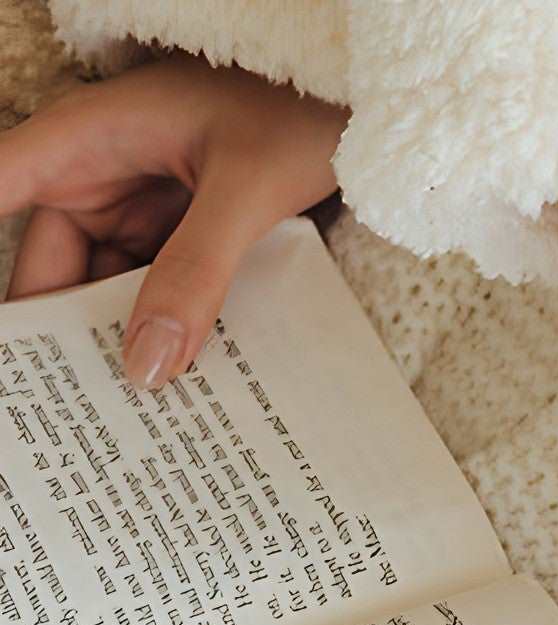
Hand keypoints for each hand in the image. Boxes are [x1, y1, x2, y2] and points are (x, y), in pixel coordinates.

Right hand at [0, 58, 344, 387]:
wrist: (366, 109)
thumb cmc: (298, 112)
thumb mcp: (246, 191)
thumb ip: (196, 272)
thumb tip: (148, 363)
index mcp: (88, 141)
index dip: (5, 284)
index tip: (6, 350)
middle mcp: (103, 177)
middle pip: (54, 269)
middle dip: (67, 339)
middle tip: (78, 416)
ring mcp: (145, 210)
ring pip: (111, 294)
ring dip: (127, 348)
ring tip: (134, 426)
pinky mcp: (187, 238)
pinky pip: (164, 295)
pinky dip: (172, 336)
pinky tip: (186, 393)